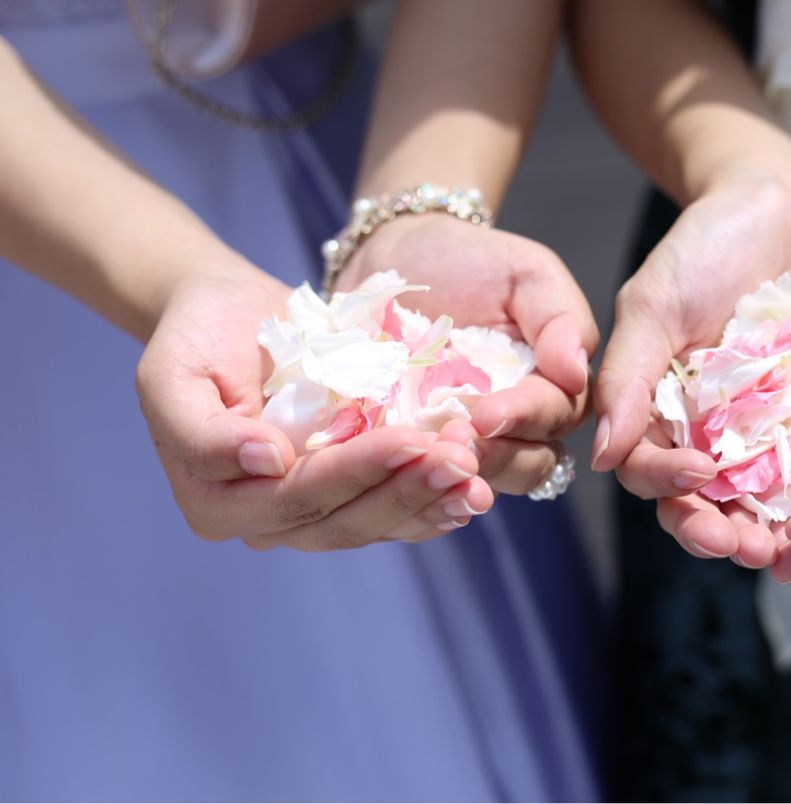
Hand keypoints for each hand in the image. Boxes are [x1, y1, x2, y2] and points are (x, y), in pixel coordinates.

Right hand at [136, 263, 492, 550]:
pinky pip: (392, 510)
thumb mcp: (170, 375)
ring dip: (429, 502)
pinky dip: (432, 502)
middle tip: (460, 462)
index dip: (356, 474)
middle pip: (343, 521)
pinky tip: (473, 490)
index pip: (296, 499)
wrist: (230, 315)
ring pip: (376, 523)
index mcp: (217, 503)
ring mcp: (312, 511)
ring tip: (475, 478)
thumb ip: (201, 432)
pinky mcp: (349, 491)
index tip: (410, 441)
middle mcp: (266, 520)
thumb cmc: (195, 338)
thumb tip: (268, 463)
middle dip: (405, 492)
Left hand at [343, 214, 598, 493]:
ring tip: (426, 458)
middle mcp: (514, 427)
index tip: (487, 414)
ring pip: (479, 484)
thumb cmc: (469, 260)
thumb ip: (561, 318)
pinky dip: (415, 486)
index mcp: (550, 387)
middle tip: (454, 441)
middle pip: (527, 466)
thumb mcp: (526, 273)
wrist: (391, 255)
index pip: (555, 417)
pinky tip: (397, 473)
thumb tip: (577, 372)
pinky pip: (422, 486)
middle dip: (495, 459)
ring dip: (457, 480)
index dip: (525, 420)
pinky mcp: (413, 453)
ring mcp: (463, 444)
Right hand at [594, 175, 790, 565]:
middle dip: (721, 530)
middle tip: (746, 548)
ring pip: (762, 499)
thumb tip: (600, 456)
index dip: (666, 485)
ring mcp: (764, 429)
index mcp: (658, 411)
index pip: (650, 469)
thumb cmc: (702, 245)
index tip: (693, 476)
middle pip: (705, 502)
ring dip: (775, 530)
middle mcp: (708, 431)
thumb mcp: (655, 303)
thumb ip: (626, 375)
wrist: (776, 203)